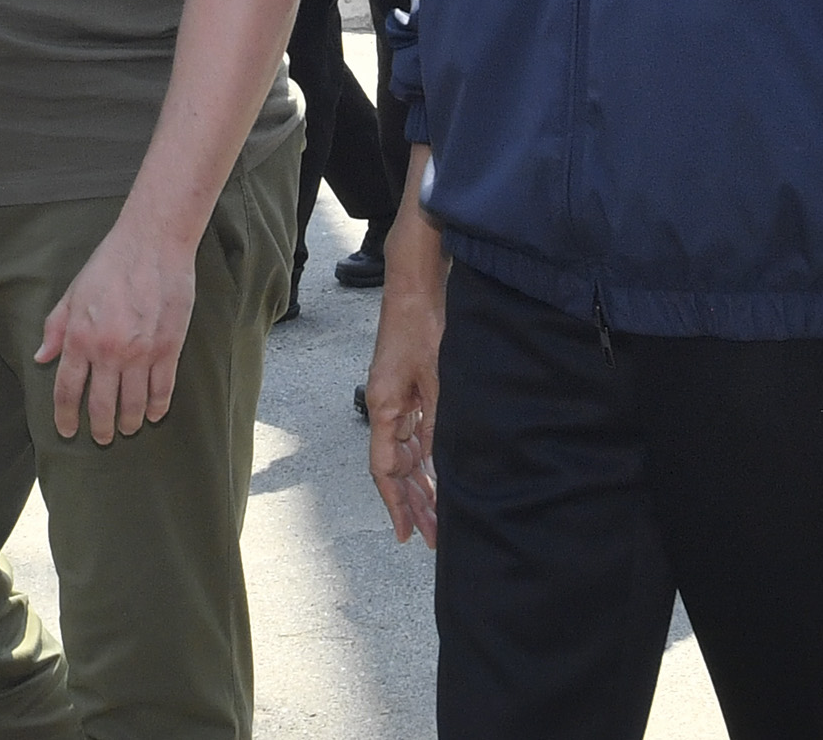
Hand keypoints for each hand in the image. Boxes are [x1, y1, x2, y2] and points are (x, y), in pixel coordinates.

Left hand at [34, 218, 198, 444]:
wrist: (153, 242)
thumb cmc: (110, 263)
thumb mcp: (73, 293)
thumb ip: (56, 328)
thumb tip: (41, 358)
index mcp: (80, 337)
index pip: (67, 390)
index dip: (65, 417)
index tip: (67, 431)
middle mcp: (108, 351)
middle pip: (101, 405)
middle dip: (99, 428)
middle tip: (101, 438)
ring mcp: (141, 352)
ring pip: (133, 404)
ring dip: (128, 423)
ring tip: (127, 428)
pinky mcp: (169, 348)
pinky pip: (162, 390)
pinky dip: (157, 407)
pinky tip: (153, 414)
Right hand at [363, 226, 446, 546]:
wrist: (415, 285)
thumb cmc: (423, 325)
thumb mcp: (437, 378)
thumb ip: (437, 423)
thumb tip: (436, 464)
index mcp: (383, 407)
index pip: (385, 469)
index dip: (395, 503)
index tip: (405, 533)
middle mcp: (384, 407)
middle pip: (394, 467)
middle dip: (411, 503)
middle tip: (428, 537)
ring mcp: (395, 398)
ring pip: (404, 453)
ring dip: (419, 483)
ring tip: (436, 516)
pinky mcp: (407, 387)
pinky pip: (413, 433)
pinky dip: (425, 456)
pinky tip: (439, 474)